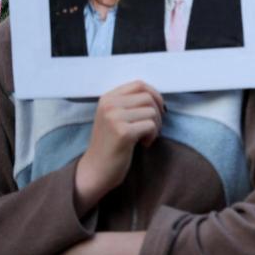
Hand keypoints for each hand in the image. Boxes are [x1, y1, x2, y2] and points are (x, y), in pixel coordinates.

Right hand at [75, 81, 163, 214]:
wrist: (96, 170)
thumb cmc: (111, 144)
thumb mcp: (115, 117)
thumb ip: (130, 103)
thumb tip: (158, 95)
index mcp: (107, 98)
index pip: (139, 84)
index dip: (154, 94)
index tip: (157, 109)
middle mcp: (109, 105)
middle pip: (148, 97)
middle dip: (158, 112)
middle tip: (152, 127)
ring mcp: (114, 118)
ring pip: (152, 112)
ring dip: (156, 126)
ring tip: (146, 137)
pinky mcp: (123, 132)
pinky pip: (151, 126)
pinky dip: (153, 136)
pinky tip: (143, 144)